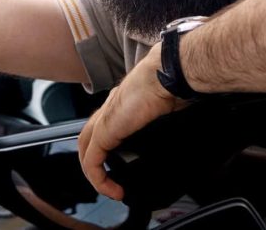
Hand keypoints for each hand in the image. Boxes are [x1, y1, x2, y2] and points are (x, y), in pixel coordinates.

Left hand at [77, 44, 185, 199]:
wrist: (168, 75)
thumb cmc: (173, 82)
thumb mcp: (168, 107)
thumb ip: (164, 117)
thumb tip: (179, 127)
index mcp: (124, 101)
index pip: (106, 125)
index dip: (108, 146)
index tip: (124, 164)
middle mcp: (111, 108)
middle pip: (89, 138)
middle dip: (95, 162)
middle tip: (111, 181)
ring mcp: (105, 118)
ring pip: (86, 149)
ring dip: (95, 173)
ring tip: (111, 189)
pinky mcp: (105, 131)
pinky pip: (93, 161)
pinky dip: (99, 179)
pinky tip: (113, 190)